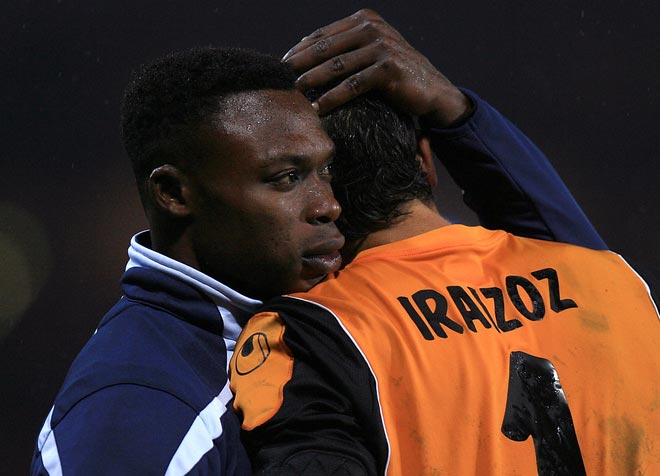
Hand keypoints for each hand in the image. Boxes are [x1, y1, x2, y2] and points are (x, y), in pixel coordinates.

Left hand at [283, 9, 470, 126]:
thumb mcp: (370, 53)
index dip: (299, 50)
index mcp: (364, 20)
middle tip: (281, 78)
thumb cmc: (396, 75)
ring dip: (312, 80)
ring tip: (295, 92)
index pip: (323, 35)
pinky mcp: (388, 69)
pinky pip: (352, 85)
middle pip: (326, 47)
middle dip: (300, 64)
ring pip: (337, 66)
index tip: (281, 65)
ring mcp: (381, 47)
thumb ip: (345, 47)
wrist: (433, 91)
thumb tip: (303, 47)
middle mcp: (372, 28)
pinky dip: (333, 98)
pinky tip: (319, 108)